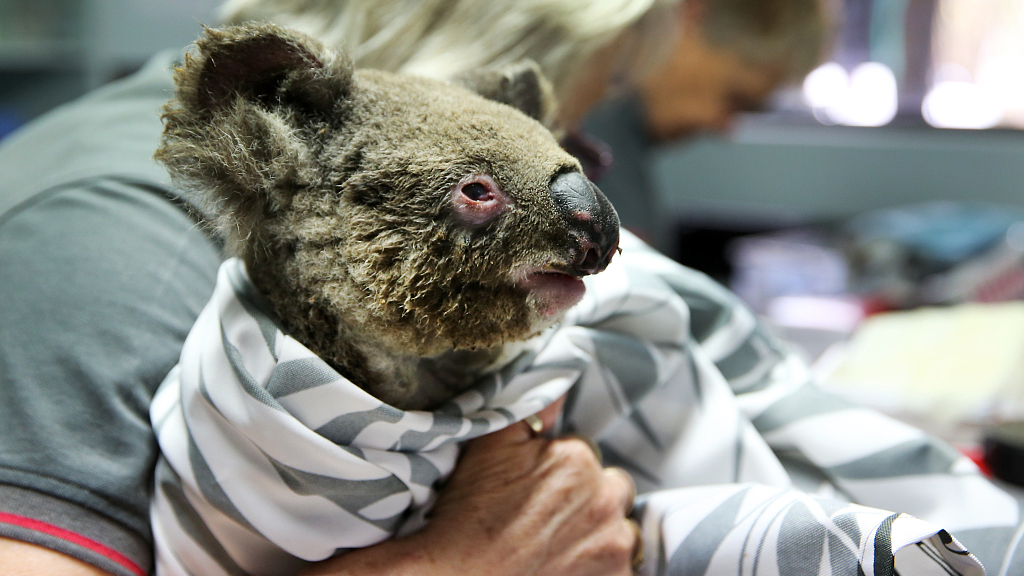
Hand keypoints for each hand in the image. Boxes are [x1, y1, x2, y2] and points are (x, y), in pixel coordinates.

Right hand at [303, 398, 637, 575]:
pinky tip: (570, 566)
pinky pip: (625, 567)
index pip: (584, 456)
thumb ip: (533, 409)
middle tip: (553, 520)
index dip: (560, 473)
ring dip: (602, 534)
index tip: (536, 492)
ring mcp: (616, 543)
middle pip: (612, 490)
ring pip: (621, 530)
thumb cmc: (471, 513)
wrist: (462, 575)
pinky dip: (603, 566)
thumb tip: (560, 379)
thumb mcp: (492, 446)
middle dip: (591, 500)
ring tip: (562, 546)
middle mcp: (606, 498)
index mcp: (578, 458)